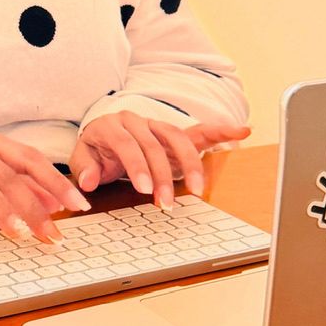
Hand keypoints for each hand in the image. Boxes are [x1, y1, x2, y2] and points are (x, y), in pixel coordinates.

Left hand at [70, 113, 251, 208]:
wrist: (104, 133)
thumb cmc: (96, 149)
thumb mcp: (84, 157)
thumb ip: (85, 169)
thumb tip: (87, 183)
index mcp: (114, 126)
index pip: (128, 146)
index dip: (138, 166)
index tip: (146, 189)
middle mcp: (138, 121)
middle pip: (155, 146)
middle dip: (164, 176)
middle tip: (168, 203)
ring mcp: (158, 125)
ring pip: (178, 139)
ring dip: (191, 164)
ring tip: (199, 190)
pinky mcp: (174, 132)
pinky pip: (199, 129)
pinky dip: (221, 130)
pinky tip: (241, 131)